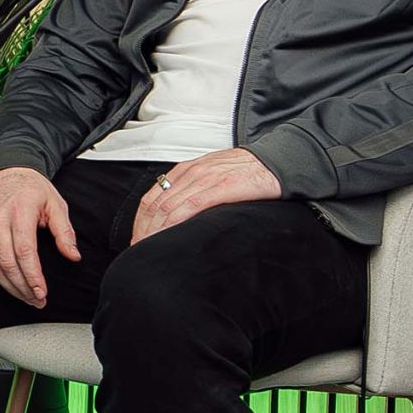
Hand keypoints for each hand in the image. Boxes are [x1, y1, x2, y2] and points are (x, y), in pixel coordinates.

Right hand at [0, 168, 81, 307]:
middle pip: (7, 264)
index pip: (24, 253)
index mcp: (19, 213)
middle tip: (36, 300)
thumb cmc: (30, 187)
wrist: (4, 169)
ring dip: (9, 285)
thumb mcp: (55, 204)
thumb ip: (64, 231)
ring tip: (24, 296)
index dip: (33, 277)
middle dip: (22, 288)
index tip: (42, 292)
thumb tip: (72, 255)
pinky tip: (7, 281)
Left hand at [130, 148, 281, 243]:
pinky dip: (174, 224)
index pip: (151, 198)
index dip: (140, 222)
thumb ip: (193, 189)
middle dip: (142, 231)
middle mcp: (189, 173)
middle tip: (137, 251)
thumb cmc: (246, 171)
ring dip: (154, 232)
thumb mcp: (211, 175)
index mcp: (184, 171)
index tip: (136, 240)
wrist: (276, 161)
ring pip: (168, 208)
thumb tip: (177, 214)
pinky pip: (190, 206)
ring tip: (149, 251)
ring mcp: (204, 179)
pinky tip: (169, 238)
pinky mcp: (220, 187)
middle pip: (155, 206)